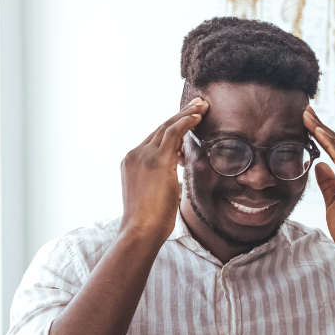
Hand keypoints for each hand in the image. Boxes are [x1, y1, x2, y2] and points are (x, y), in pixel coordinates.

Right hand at [120, 98, 206, 242]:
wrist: (140, 231)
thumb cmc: (149, 222)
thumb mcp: (156, 194)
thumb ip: (165, 180)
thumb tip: (178, 178)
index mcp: (132, 162)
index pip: (154, 139)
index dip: (172, 127)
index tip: (186, 119)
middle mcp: (135, 155)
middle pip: (160, 128)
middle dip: (180, 115)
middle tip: (197, 104)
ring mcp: (143, 156)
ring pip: (167, 127)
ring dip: (186, 114)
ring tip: (202, 105)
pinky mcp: (156, 160)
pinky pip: (173, 133)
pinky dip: (186, 122)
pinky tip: (198, 116)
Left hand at [303, 105, 334, 261]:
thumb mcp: (333, 201)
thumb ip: (328, 182)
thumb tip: (319, 165)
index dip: (322, 134)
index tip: (307, 121)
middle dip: (320, 125)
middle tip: (305, 109)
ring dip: (321, 128)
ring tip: (306, 115)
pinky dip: (328, 141)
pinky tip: (316, 130)